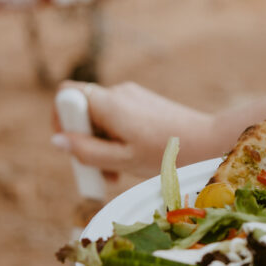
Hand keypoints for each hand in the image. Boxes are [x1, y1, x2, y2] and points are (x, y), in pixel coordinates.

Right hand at [51, 81, 216, 179]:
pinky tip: (134, 158)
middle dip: (84, 140)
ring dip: (103, 144)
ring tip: (120, 172)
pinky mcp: (145, 102)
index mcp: (109, 103)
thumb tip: (56, 141)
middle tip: (100, 171)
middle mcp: (118, 92)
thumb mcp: (122, 160)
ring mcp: (133, 95)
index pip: (65, 94)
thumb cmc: (166, 155)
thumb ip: (87, 151)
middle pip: (83, 110)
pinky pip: (119, 117)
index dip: (60, 118)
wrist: (209, 143)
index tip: (71, 145)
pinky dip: (118, 138)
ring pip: (102, 117)